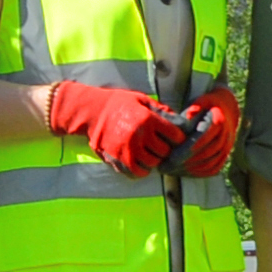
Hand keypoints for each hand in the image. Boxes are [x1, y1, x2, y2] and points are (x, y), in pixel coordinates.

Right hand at [39, 79, 182, 174]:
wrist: (92, 112)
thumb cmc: (118, 103)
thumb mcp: (141, 99)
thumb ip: (160, 109)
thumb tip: (179, 119)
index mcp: (148, 119)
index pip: (174, 135)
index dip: (178, 137)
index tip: (175, 137)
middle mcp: (140, 135)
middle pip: (165, 151)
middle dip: (166, 149)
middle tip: (162, 146)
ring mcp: (129, 149)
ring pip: (153, 163)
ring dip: (154, 160)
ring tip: (151, 153)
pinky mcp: (118, 159)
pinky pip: (137, 172)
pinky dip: (142, 170)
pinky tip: (141, 162)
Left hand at [170, 91, 243, 181]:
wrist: (226, 110)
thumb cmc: (207, 105)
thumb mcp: (201, 101)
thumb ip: (194, 108)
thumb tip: (188, 116)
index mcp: (219, 122)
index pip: (202, 139)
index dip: (186, 150)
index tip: (171, 157)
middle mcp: (225, 137)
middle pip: (205, 154)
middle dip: (184, 163)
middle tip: (166, 167)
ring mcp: (227, 148)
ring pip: (209, 164)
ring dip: (189, 170)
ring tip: (171, 170)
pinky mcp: (225, 156)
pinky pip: (213, 169)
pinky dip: (199, 173)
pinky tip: (183, 172)